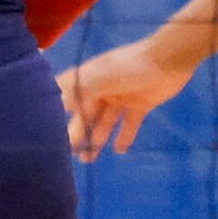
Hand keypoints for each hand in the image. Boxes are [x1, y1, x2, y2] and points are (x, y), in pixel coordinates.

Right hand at [59, 29, 203, 159]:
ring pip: (105, 122)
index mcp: (90, 79)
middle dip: (78, 133)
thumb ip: (81, 90)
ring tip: (88, 159)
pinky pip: (129, 124)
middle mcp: (103, 89)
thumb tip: (58, 104)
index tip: (47, 132)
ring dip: (96, 139)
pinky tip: (118, 151)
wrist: (170, 59)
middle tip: (69, 154)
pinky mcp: (140, 104)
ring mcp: (121, 97)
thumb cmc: (132, 65)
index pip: (68, 97)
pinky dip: (124, 137)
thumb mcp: (103, 77)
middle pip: (86, 115)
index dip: (57, 112)